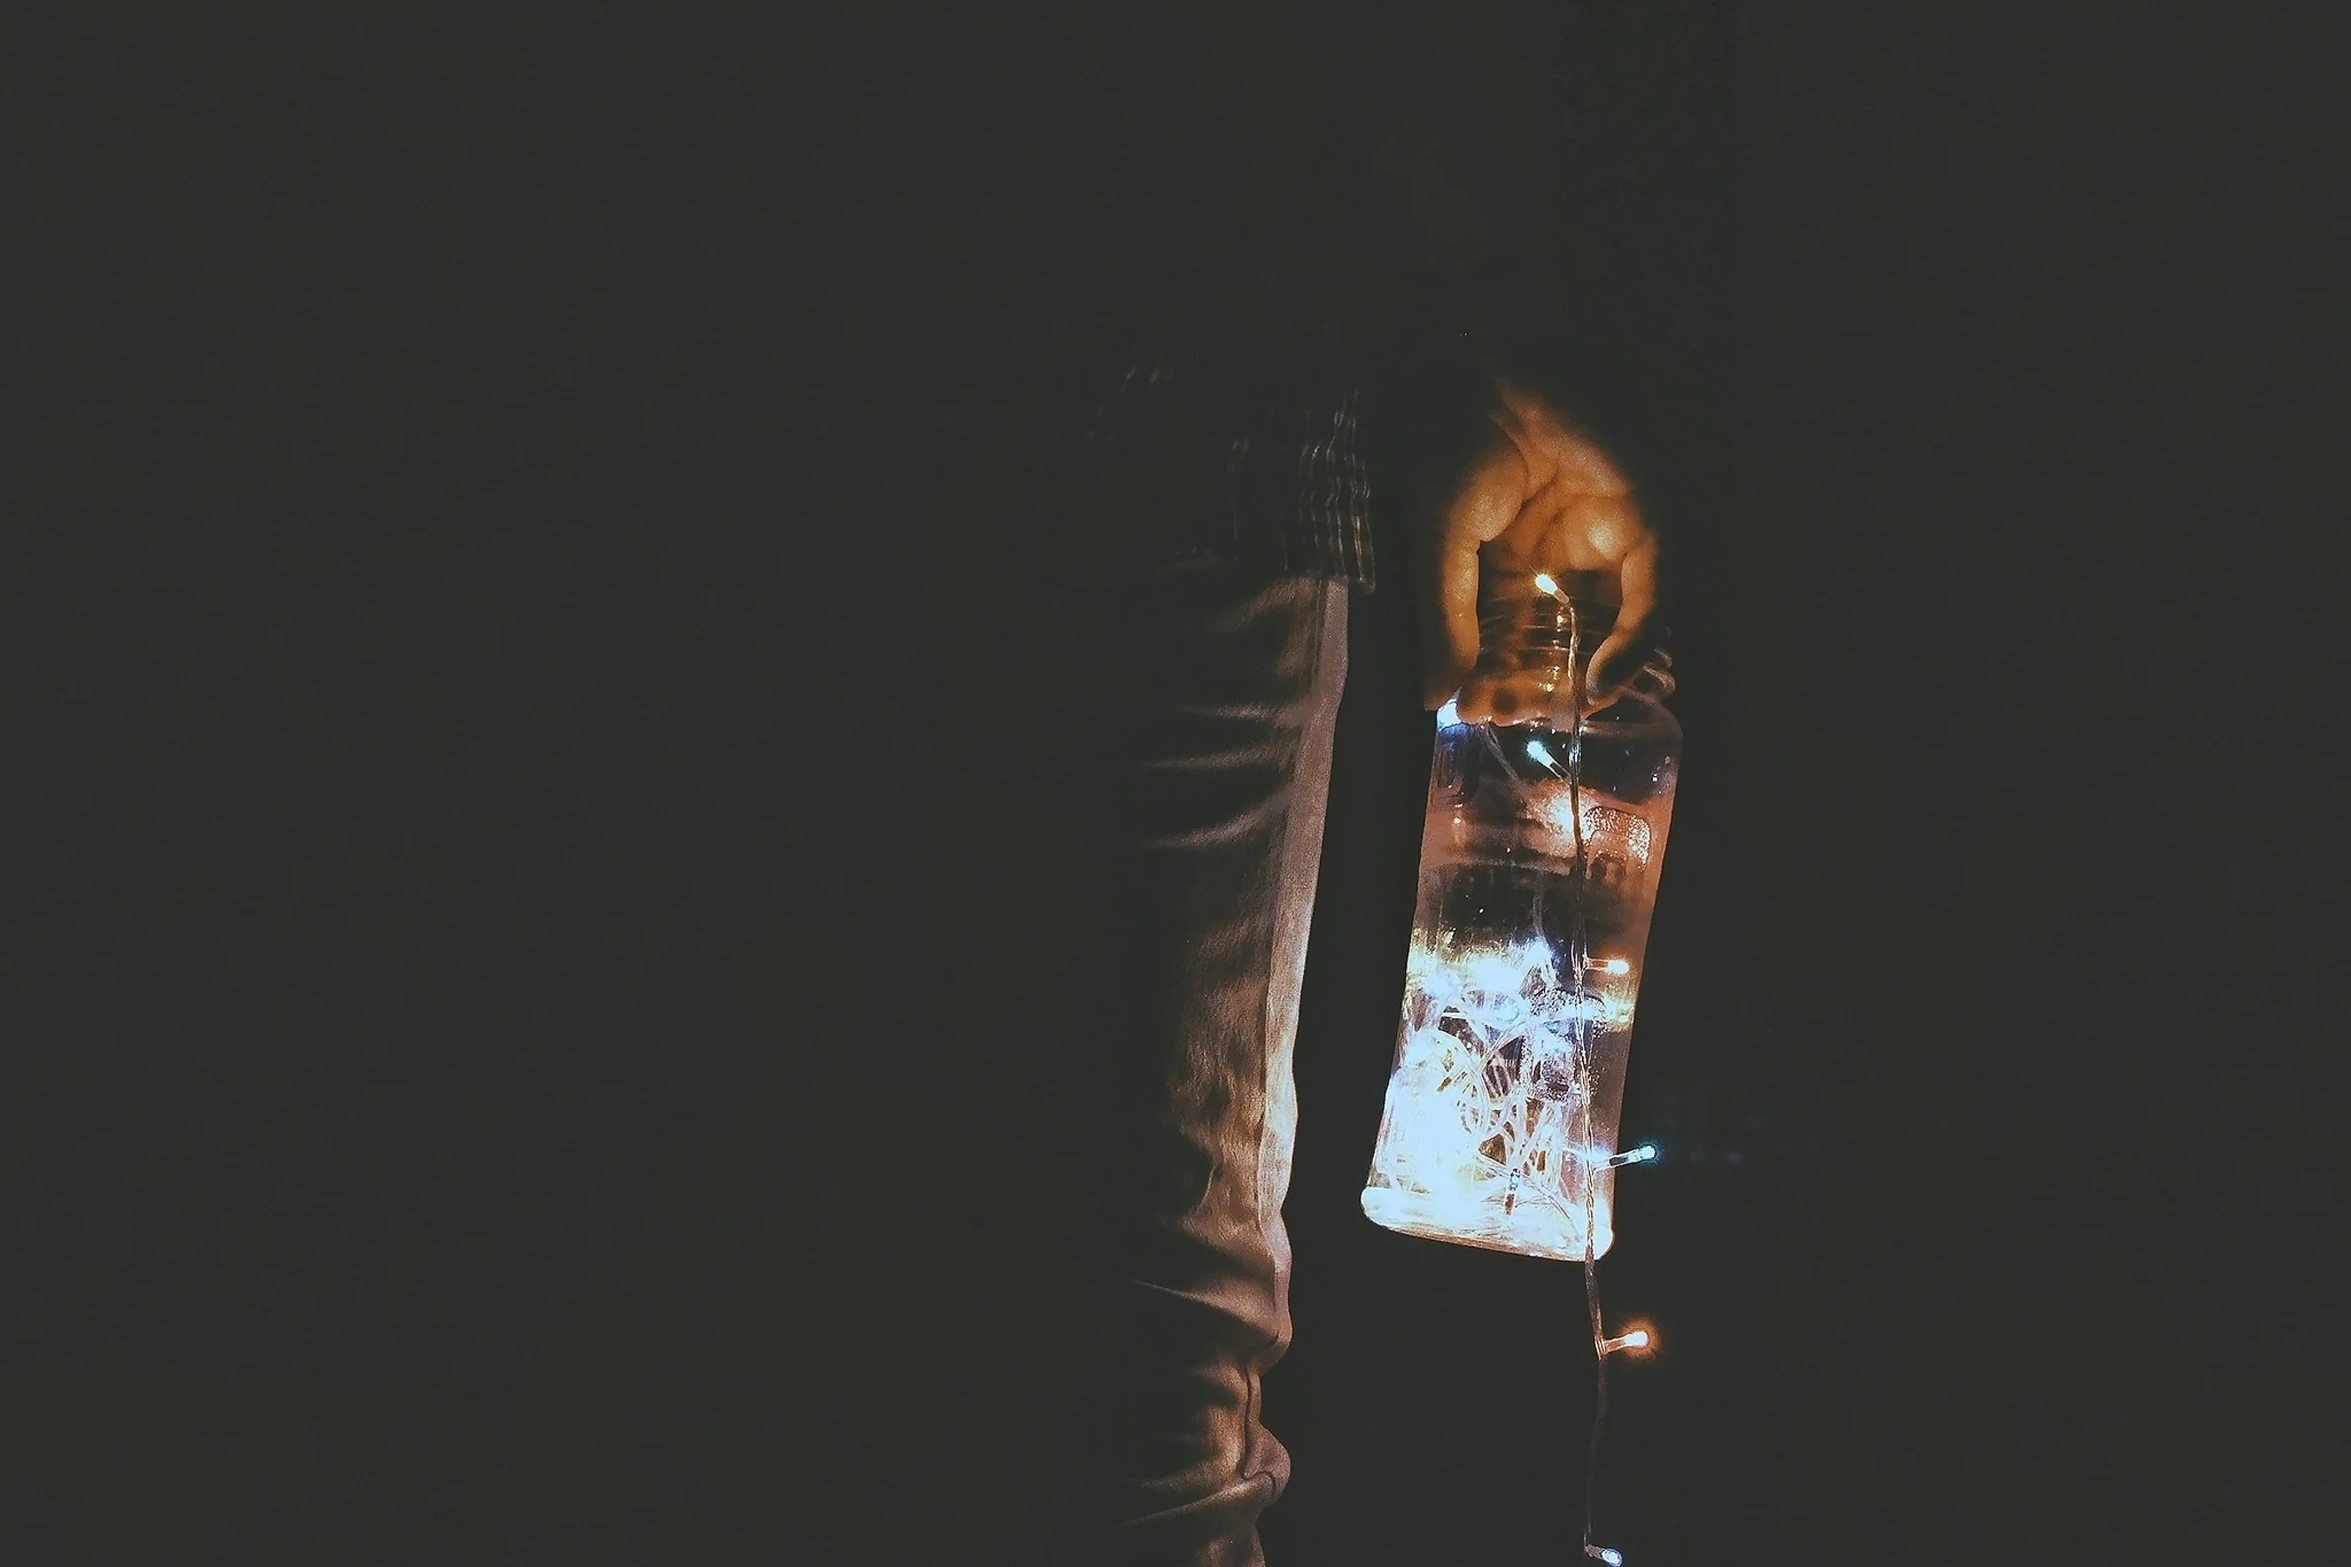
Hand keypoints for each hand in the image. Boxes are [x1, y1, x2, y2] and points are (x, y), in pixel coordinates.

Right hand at [1415, 377, 1661, 719]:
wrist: (1489, 376)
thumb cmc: (1453, 447)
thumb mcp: (1439, 547)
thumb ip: (1445, 621)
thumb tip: (1435, 700)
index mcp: (1506, 559)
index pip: (1504, 634)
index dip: (1490, 676)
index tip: (1470, 712)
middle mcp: (1556, 557)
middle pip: (1552, 639)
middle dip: (1528, 683)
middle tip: (1502, 716)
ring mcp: (1601, 543)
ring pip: (1600, 629)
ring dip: (1575, 676)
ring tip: (1542, 708)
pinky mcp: (1643, 525)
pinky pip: (1650, 599)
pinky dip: (1633, 646)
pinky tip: (1598, 683)